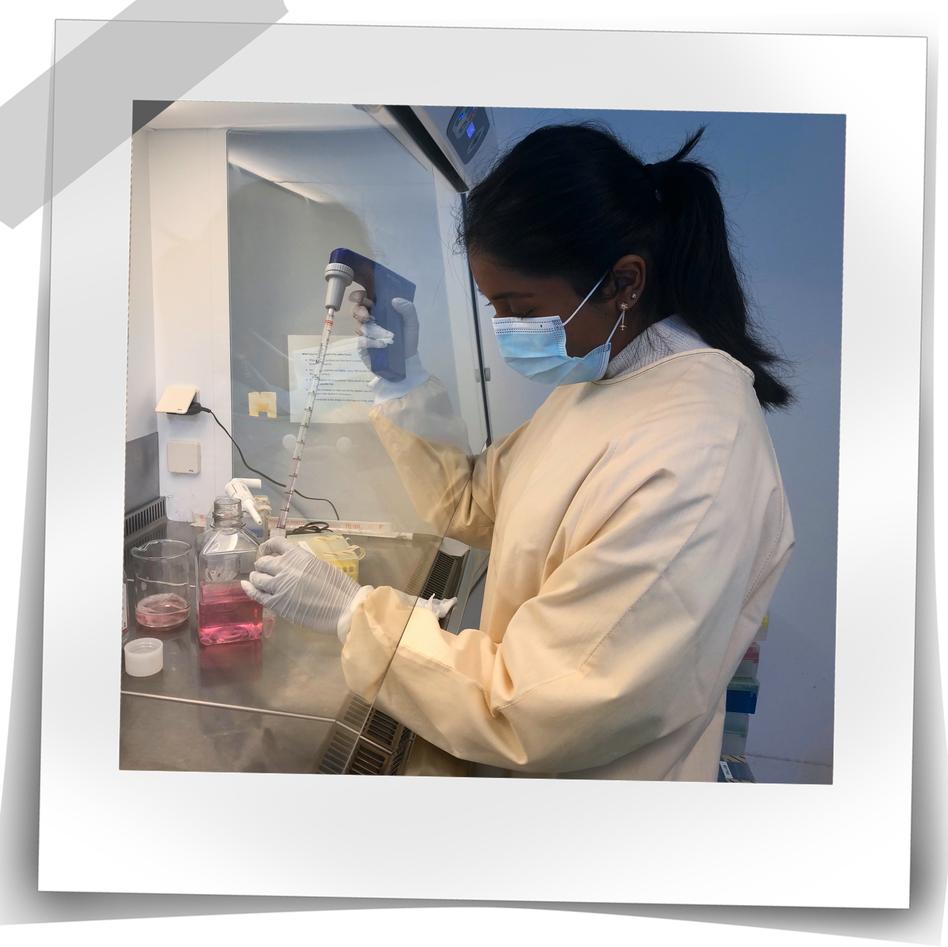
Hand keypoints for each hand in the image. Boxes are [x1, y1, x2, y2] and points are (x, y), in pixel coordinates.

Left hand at [241, 536, 361, 635]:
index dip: (268, 547)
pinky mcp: (276, 603)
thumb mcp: (320, 565)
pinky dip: (249, 589)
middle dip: (262, 565)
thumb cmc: (339, 587)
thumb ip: (303, 563)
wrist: (343, 607)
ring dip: (255, 577)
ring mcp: (278, 585)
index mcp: (298, 555)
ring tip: (256, 579)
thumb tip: (294, 565)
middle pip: (263, 562)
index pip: (276, 543)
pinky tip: (246, 586)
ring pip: (257, 578)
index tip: (267, 551)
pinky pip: (257, 594)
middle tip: (264, 570)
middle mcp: (285, 567)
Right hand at [350, 290, 419, 368]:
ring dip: (364, 326)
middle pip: (357, 310)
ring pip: (358, 325)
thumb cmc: (408, 340)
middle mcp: (371, 320)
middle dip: (359, 310)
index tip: (362, 297)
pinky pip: (360, 341)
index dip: (360, 296)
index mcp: (380, 310)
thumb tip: (395, 300)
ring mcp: (366, 333)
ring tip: (376, 332)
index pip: (366, 298)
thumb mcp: (412, 323)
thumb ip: (408, 309)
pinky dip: (369, 342)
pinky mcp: (364, 346)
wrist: (406, 362)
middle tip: (366, 315)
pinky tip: (380, 344)